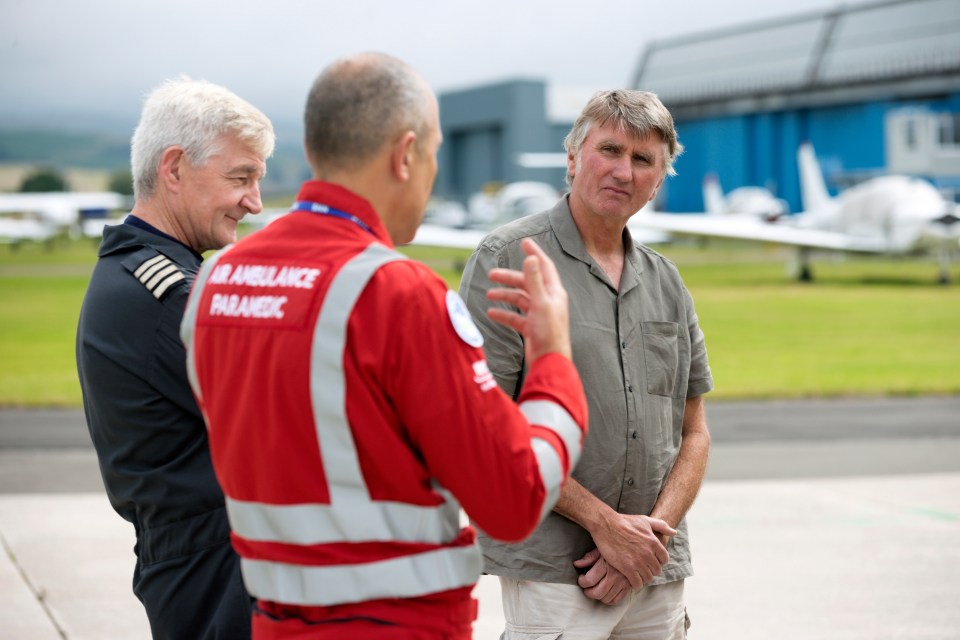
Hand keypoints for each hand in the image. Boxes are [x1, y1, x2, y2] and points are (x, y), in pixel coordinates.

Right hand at [486, 238, 570, 361]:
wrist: (549, 361)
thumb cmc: (549, 333)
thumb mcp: (541, 303)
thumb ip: (535, 281)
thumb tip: (531, 259)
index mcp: (554, 292)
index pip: (544, 266)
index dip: (534, 253)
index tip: (524, 242)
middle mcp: (548, 301)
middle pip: (527, 283)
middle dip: (509, 278)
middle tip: (491, 274)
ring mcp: (539, 314)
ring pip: (519, 299)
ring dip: (504, 296)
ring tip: (488, 295)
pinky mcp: (531, 327)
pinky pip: (516, 316)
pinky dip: (504, 314)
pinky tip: (491, 313)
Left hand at [573, 548, 630, 604]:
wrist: (635, 548)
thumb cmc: (615, 546)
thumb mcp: (601, 548)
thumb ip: (589, 557)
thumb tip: (576, 564)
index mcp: (606, 564)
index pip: (589, 580)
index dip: (582, 582)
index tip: (581, 578)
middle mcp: (615, 575)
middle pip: (597, 593)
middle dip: (588, 592)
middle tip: (586, 588)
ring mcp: (623, 583)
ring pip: (606, 598)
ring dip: (598, 597)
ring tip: (595, 589)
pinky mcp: (629, 587)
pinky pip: (617, 600)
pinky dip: (609, 600)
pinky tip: (605, 593)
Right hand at [592, 513, 676, 588]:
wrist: (606, 525)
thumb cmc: (625, 521)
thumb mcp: (645, 520)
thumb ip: (661, 526)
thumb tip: (674, 533)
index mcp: (654, 542)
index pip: (664, 560)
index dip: (658, 561)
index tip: (650, 561)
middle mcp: (648, 553)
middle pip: (656, 570)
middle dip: (650, 570)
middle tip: (643, 568)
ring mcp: (638, 562)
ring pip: (648, 578)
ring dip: (643, 578)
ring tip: (637, 574)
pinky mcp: (627, 568)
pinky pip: (637, 583)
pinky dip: (635, 583)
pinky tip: (631, 579)